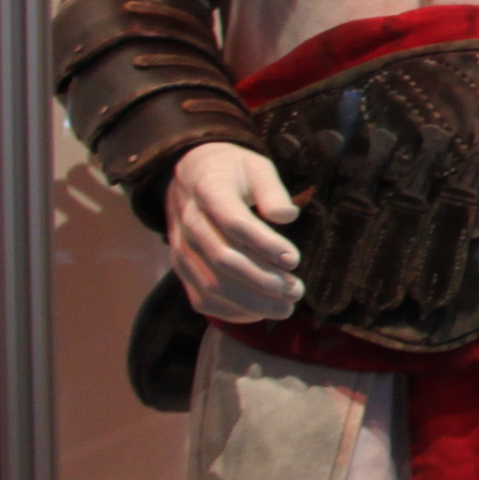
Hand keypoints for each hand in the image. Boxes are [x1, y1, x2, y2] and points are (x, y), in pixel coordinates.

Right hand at [166, 141, 301, 321]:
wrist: (190, 177)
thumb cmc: (233, 172)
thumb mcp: (257, 167)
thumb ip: (272, 190)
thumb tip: (287, 216)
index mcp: (208, 190)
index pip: (234, 222)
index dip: (265, 244)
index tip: (294, 259)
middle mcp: (188, 222)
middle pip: (223, 259)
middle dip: (263, 280)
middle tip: (297, 290)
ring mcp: (181, 249)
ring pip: (212, 284)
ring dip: (251, 301)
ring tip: (287, 306)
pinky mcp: (181, 269)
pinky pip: (201, 298)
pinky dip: (231, 311)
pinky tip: (261, 312)